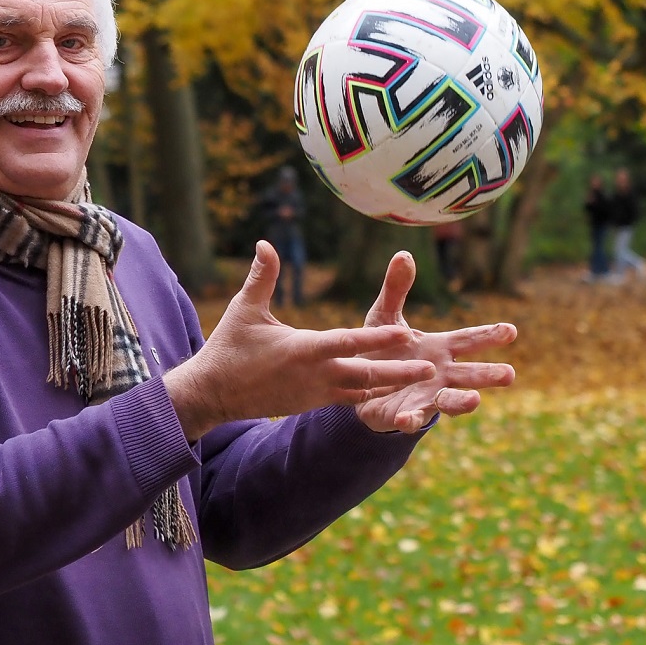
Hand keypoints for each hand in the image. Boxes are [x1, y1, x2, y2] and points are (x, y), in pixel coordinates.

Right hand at [163, 242, 437, 440]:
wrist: (213, 394)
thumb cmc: (229, 348)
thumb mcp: (244, 309)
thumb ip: (261, 276)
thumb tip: (265, 242)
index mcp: (301, 349)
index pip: (346, 342)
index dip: (376, 338)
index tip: (404, 331)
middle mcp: (314, 374)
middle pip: (365, 373)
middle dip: (399, 370)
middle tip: (432, 367)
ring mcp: (315, 392)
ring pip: (362, 390)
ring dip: (393, 383)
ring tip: (426, 380)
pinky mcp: (312, 402)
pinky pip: (349, 399)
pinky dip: (372, 394)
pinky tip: (396, 389)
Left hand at [353, 250, 516, 433]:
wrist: (357, 382)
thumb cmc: (380, 347)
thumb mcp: (384, 315)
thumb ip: (396, 289)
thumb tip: (403, 254)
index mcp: (441, 348)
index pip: (470, 340)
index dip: (489, 336)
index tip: (510, 330)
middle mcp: (441, 373)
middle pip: (470, 373)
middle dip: (489, 374)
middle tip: (509, 374)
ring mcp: (427, 395)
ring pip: (450, 400)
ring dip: (463, 401)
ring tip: (474, 401)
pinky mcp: (405, 413)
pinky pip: (411, 418)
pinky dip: (411, 419)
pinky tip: (406, 419)